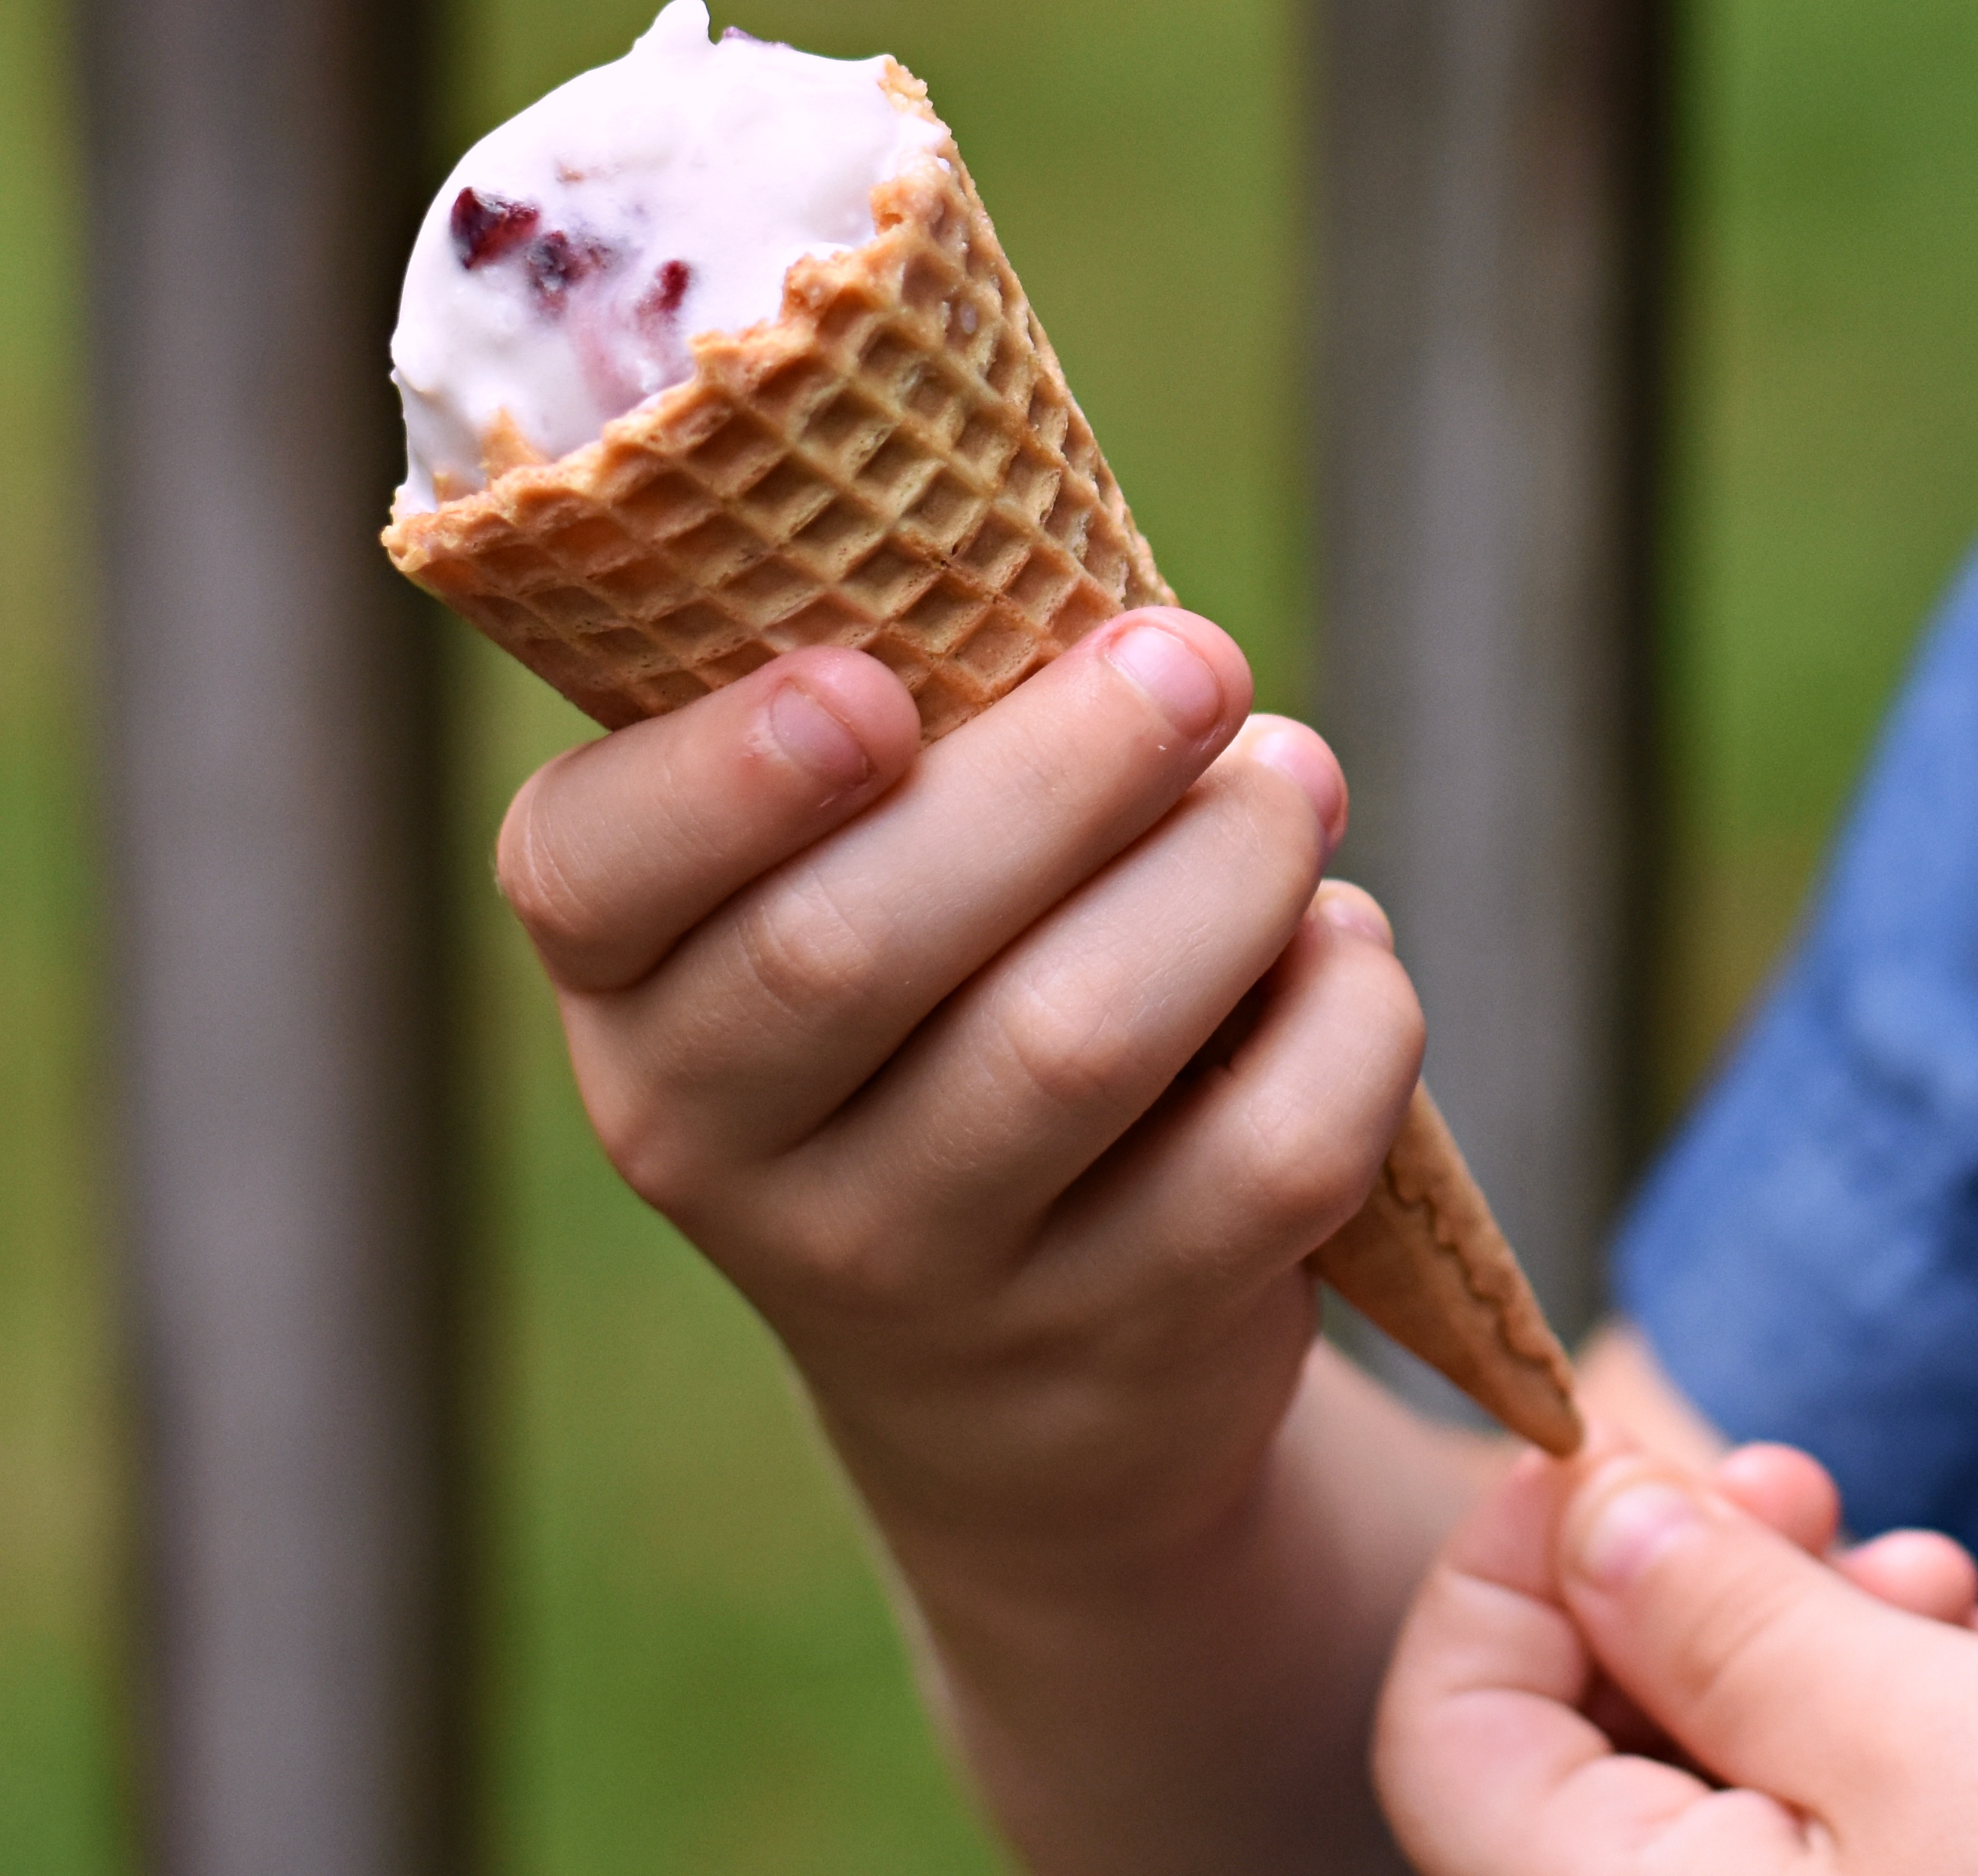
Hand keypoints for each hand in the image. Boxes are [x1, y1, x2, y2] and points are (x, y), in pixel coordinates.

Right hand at [491, 617, 1411, 1583]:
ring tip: (1295, 784)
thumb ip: (950, 738)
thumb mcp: (884, 879)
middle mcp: (723, 1146)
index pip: (589, 871)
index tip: (866, 686)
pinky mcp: (1114, 1342)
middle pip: (853, 943)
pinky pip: (1264, 1156)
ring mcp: (915, 1270)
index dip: (722, 775)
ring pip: (1071, 1041)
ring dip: (1227, 870)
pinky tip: (1340, 953)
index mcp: (637, 985)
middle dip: (1064, 770)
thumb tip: (1157, 644)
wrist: (1024, 1378)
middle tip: (1195, 660)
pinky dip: (1343, 1017)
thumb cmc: (960, 1008)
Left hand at [1375, 1442, 1977, 1875]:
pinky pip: (1782, 1849)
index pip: (1444, 1726)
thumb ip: (1728, 1616)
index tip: (1627, 1447)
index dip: (1513, 1556)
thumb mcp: (1923, 1732)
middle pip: (1569, 1739)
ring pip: (1691, 1778)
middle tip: (1830, 1498)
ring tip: (1950, 1598)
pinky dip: (1860, 1744)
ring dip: (1804, 1647)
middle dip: (1696, 1585)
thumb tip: (1589, 1511)